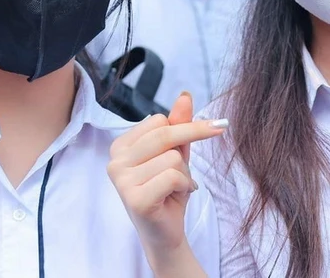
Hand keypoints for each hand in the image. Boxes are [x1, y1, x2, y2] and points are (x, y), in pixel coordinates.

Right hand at [107, 93, 226, 268]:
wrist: (165, 235)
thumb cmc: (169, 193)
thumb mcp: (176, 155)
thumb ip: (178, 125)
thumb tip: (185, 95)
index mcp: (120, 146)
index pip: (157, 120)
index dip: (184, 128)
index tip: (202, 131)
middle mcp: (115, 161)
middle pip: (164, 133)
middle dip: (192, 138)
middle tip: (215, 135)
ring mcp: (121, 180)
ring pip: (172, 157)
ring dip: (185, 173)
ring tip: (177, 188)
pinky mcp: (134, 198)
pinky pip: (172, 176)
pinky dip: (184, 185)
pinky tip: (175, 197)